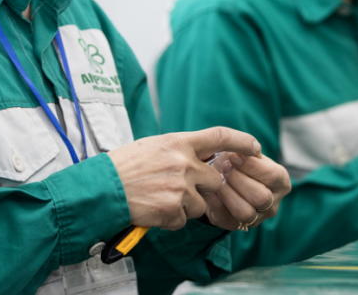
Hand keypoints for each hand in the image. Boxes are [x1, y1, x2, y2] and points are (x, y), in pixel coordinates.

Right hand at [108, 127, 260, 230]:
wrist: (102, 189)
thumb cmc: (123, 165)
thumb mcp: (153, 146)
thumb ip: (179, 150)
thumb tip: (200, 157)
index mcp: (178, 142)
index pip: (220, 136)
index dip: (241, 141)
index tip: (255, 147)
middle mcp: (183, 163)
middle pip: (214, 179)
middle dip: (204, 188)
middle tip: (180, 187)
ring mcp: (179, 188)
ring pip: (200, 204)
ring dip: (186, 206)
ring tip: (159, 198)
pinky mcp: (172, 210)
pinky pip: (183, 220)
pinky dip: (171, 219)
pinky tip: (153, 209)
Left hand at [204, 152, 290, 231]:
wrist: (218, 176)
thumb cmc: (235, 161)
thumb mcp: (244, 151)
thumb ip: (248, 147)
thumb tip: (252, 147)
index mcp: (281, 182)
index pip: (272, 177)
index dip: (251, 166)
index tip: (233, 156)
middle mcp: (273, 203)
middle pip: (261, 197)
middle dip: (239, 180)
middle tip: (225, 167)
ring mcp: (257, 218)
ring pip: (246, 213)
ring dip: (229, 193)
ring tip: (219, 179)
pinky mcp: (237, 226)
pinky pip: (227, 220)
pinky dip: (217, 204)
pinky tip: (211, 191)